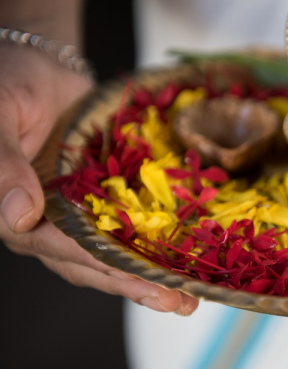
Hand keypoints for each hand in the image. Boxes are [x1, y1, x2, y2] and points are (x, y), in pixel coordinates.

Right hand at [0, 46, 198, 315]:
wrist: (37, 66)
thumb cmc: (6, 81)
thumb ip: (3, 166)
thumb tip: (20, 219)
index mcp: (12, 210)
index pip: (60, 247)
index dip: (101, 265)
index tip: (139, 279)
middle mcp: (46, 222)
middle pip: (92, 263)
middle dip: (136, 284)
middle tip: (179, 302)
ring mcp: (76, 214)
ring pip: (112, 256)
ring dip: (150, 279)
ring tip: (188, 299)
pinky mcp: (102, 201)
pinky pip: (128, 231)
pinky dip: (154, 249)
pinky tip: (184, 265)